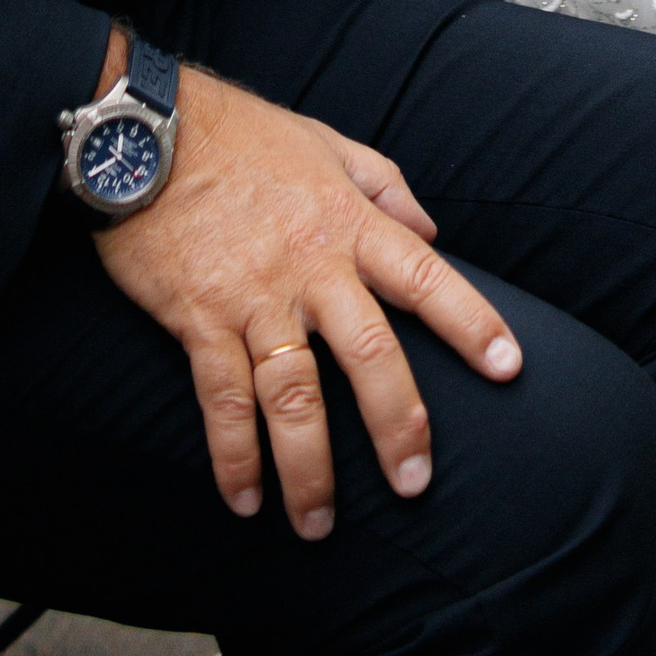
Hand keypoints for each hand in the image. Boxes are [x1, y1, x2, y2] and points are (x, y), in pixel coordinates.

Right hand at [92, 51, 521, 540]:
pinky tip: (243, 499)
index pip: (423, 274)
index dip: (470, 321)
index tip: (509, 367)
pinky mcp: (199, 318)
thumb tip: (432, 233)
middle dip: (397, 425)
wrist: (147, 130)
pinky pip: (221, 400)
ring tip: (319, 526)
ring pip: (295, 397)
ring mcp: (253, 296)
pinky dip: (233, 455)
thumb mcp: (325, 142)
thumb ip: (385, 186)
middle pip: (369, 354)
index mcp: (347, 221)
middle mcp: (310, 265)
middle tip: (415, 484)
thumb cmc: (239, 135)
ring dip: (309, 470)